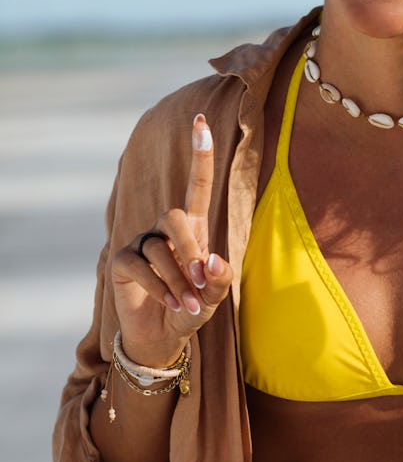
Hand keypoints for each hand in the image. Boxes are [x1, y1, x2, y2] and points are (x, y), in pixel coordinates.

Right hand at [111, 114, 232, 368]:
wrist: (163, 338)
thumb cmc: (192, 309)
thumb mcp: (214, 298)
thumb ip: (220, 280)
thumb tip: (213, 260)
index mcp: (193, 228)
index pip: (196, 186)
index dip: (200, 155)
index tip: (201, 122)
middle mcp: (165, 229)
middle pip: (174, 215)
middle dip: (191, 247)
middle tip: (201, 280)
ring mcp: (141, 243)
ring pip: (159, 247)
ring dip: (178, 279)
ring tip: (188, 305)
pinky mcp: (122, 262)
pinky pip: (139, 266)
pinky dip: (159, 287)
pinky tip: (170, 304)